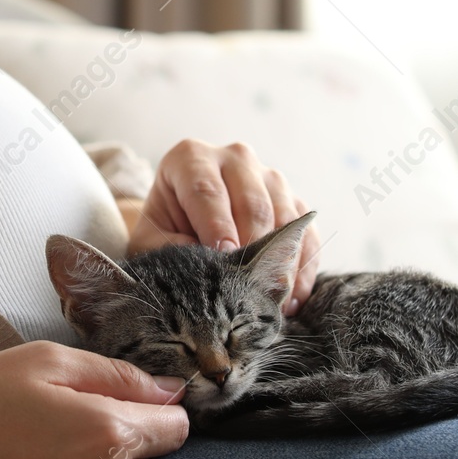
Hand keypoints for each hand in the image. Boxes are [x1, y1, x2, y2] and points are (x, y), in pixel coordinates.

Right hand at [0, 341, 189, 458]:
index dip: (158, 404)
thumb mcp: (42, 361)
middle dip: (117, 429)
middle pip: (143, 455)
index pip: (176, 426)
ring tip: (32, 438)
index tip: (127, 392)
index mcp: (107, 433)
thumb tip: (169, 388)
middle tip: (60, 408)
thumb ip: (115, 373)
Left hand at [123, 139, 320, 313]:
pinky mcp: (294, 200)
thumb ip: (168, 248)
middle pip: (253, 203)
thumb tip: (205, 263)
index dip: (217, 227)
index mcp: (192, 158)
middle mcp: (235, 158)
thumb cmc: (165, 229)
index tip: (223, 258)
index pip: (207, 191)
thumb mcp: (150, 239)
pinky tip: (291, 299)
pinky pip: (307, 233)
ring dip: (281, 262)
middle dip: (252, 249)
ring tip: (271, 301)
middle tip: (248, 289)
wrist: (186, 221)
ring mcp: (270, 177)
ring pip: (285, 217)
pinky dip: (302, 267)